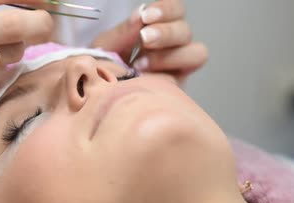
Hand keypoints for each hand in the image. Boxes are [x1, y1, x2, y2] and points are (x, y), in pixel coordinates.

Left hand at [90, 0, 207, 84]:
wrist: (97, 101)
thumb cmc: (102, 73)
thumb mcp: (105, 48)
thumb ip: (123, 32)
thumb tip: (140, 14)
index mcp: (154, 29)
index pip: (173, 10)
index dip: (165, 9)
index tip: (145, 17)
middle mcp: (170, 46)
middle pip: (185, 29)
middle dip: (165, 32)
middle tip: (144, 39)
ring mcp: (177, 68)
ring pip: (196, 51)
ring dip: (170, 55)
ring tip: (140, 65)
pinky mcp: (179, 87)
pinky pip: (190, 74)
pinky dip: (171, 70)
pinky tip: (149, 77)